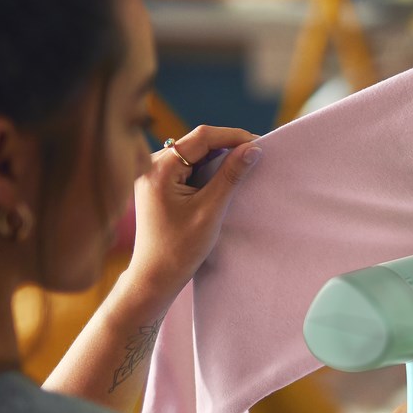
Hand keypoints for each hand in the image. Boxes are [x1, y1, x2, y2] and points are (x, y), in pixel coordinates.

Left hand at [128, 125, 261, 300]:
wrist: (155, 276)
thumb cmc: (180, 248)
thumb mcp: (210, 210)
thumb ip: (230, 176)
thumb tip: (253, 148)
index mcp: (160, 168)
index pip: (202, 137)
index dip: (233, 136)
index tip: (259, 144)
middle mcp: (152, 165)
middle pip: (197, 142)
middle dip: (227, 145)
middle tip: (256, 154)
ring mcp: (154, 174)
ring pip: (193, 153)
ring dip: (219, 156)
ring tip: (244, 165)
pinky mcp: (159, 184)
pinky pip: (187, 166)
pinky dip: (208, 168)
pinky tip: (224, 177)